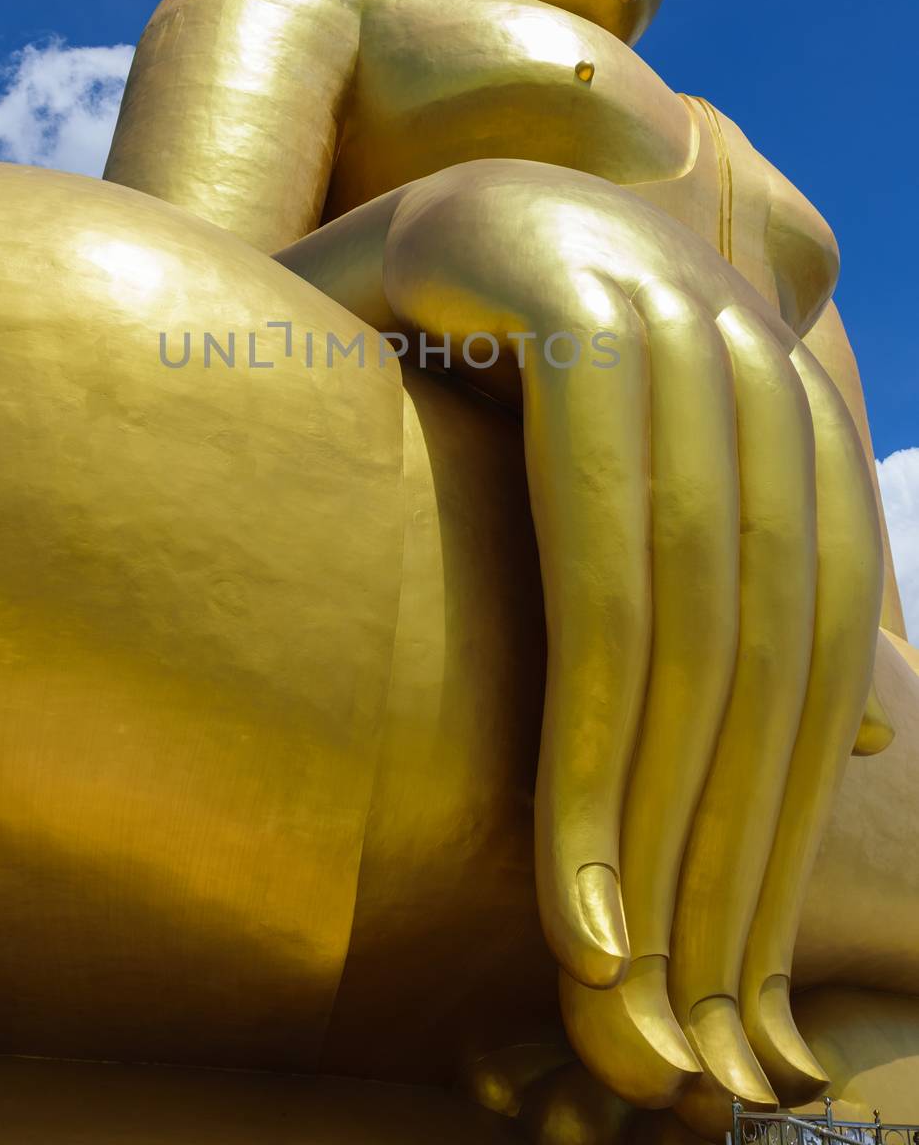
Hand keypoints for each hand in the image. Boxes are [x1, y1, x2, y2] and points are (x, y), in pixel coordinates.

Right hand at [370, 159, 882, 1125]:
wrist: (369, 228)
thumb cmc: (475, 369)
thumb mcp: (618, 476)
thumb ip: (743, 574)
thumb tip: (873, 726)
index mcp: (776, 379)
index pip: (817, 623)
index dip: (790, 799)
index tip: (733, 955)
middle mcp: (744, 337)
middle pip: (773, 634)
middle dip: (729, 840)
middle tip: (682, 1010)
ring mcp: (667, 312)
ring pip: (701, 616)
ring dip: (657, 817)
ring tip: (614, 968)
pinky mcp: (574, 309)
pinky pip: (604, 562)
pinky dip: (595, 724)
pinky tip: (569, 857)